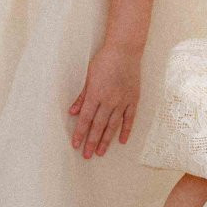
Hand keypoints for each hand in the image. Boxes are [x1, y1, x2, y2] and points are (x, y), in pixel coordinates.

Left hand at [68, 43, 140, 157]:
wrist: (125, 50)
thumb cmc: (104, 60)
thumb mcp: (88, 76)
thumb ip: (82, 96)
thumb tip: (73, 112)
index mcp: (95, 94)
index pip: (85, 119)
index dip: (80, 133)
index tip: (76, 145)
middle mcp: (109, 100)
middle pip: (98, 125)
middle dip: (92, 142)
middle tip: (87, 155)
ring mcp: (122, 101)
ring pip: (113, 125)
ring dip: (106, 140)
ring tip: (101, 152)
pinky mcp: (133, 99)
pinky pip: (129, 118)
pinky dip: (126, 130)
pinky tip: (122, 141)